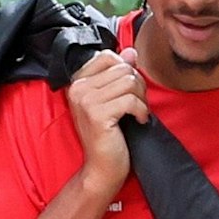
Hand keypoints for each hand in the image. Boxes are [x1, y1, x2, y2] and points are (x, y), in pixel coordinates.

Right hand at [62, 46, 145, 200]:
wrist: (102, 168)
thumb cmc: (108, 135)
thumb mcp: (112, 99)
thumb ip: (118, 73)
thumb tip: (130, 51)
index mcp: (77, 82)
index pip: (108, 56)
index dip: (126, 70)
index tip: (128, 91)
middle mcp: (77, 89)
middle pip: (122, 68)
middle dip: (137, 85)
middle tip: (136, 104)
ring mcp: (85, 101)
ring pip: (129, 81)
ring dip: (140, 98)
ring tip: (137, 113)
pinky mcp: (97, 115)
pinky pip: (130, 100)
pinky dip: (141, 110)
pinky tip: (138, 121)